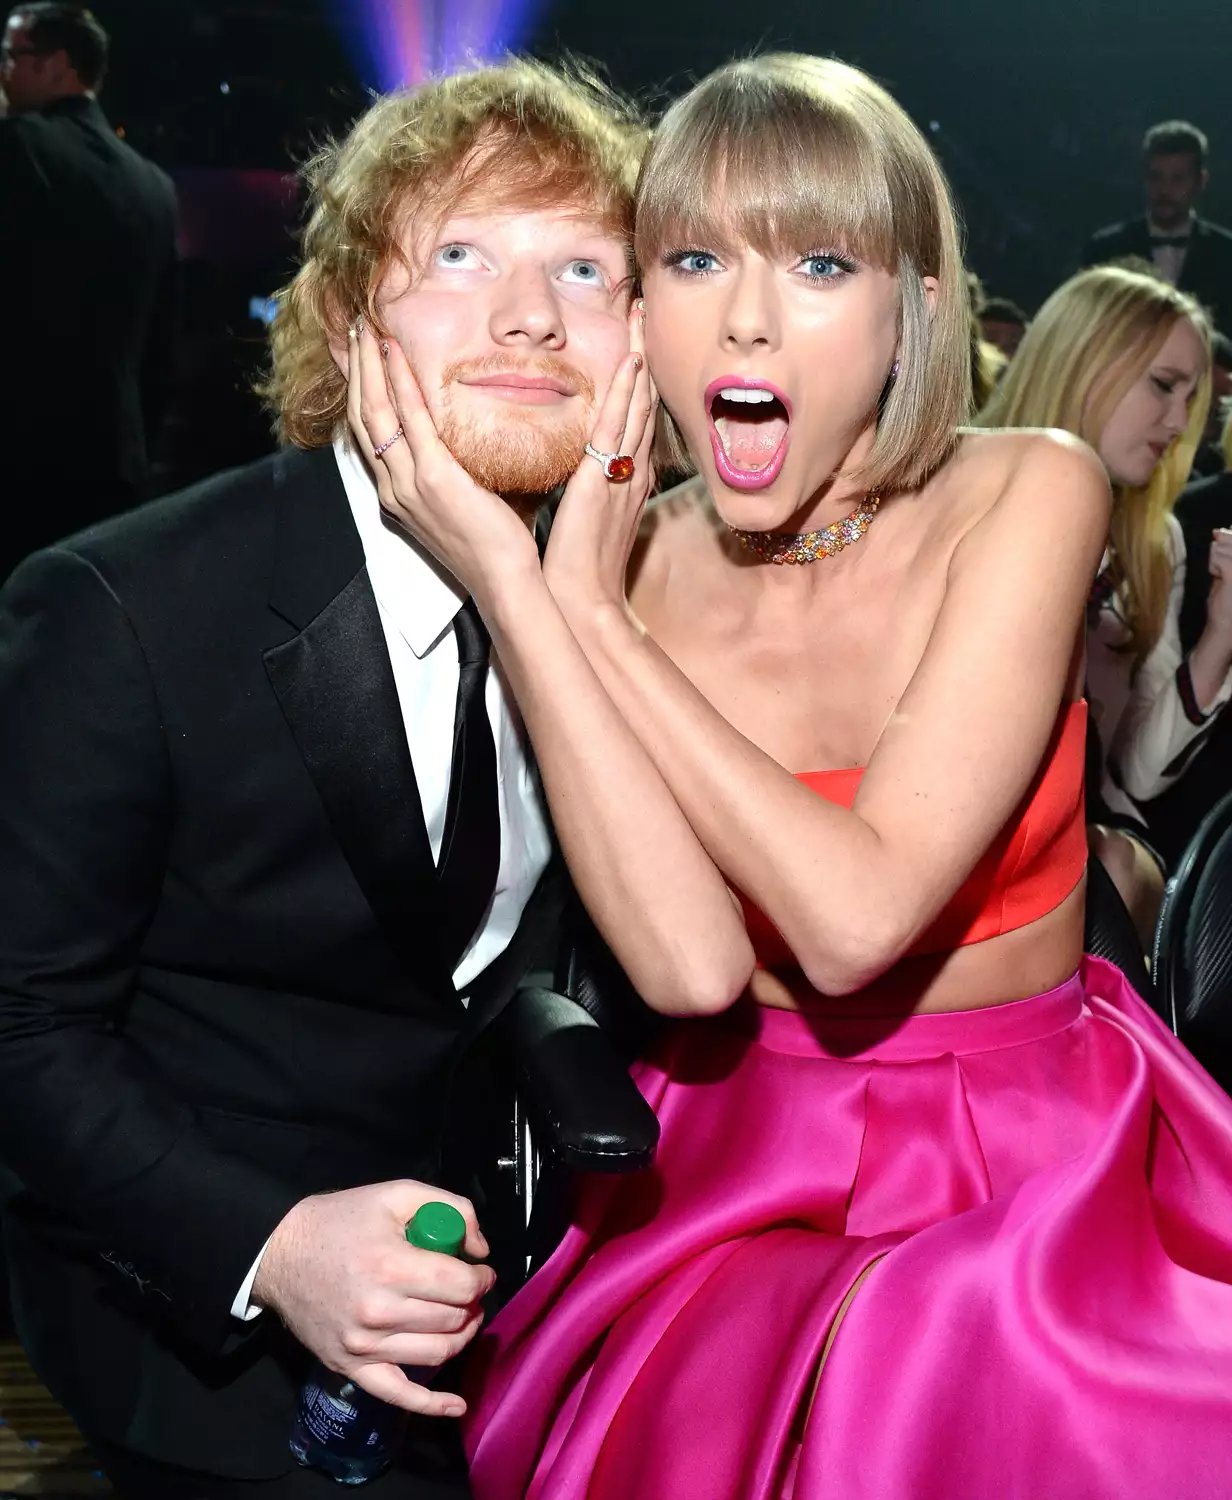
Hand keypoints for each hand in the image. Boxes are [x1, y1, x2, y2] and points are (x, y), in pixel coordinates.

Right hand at [252, 1180, 493, 1417]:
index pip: (461, 1286)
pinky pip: (397, 1395)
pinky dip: (432, 1404)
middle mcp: (379, 1312)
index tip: (480, 1271)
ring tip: (460, 1318)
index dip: (481, 1278)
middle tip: (468, 1291)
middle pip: (453, 1319)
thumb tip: (480, 1250)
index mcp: (392, 1266)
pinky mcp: (351, 1368)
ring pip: (436, 1353)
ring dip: (460, 1336)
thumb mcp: (396, 1193)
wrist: (280, 1253)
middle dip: (471, 1304)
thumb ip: (450, 1208)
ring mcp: (363, 1346)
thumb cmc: (341, 1220)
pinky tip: (457, 1405)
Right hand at [347, 322, 539, 600]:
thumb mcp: (470, 501)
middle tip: (355, 328)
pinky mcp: (434, 479)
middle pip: (362, 417)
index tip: (358, 355)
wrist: (505, 582)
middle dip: (356, 369)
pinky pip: (411, 420)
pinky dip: (400, 383)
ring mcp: (410, 484)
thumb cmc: (498, 546)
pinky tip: (395, 353)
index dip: (359, 391)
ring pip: (376, 413)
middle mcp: (395, 488)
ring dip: (369, 365)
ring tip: (366, 327)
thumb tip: (480, 433)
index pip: (368, 434)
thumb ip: (463, 468)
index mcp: (399, 495)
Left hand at [542, 301, 656, 614]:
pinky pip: (619, 428)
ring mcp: (622, 473)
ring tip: (641, 319)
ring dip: (639, 360)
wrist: (580, 599)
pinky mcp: (604, 480)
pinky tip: (631, 362)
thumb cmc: (576, 567)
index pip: (634, 419)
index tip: (634, 342)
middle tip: (644, 312)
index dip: (637, 380)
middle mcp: (630, 471)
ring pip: (636, 406)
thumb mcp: (584, 517)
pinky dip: (627, 393)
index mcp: (624, 479)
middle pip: (643, 403)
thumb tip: (575, 469)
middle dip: (645, 357)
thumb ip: (585, 488)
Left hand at [1205, 528, 1231, 640]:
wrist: (1227, 624)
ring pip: (1222, 546)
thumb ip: (1226, 550)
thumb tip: (1219, 531)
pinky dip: (1214, 566)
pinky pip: (1218, 557)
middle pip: (1231, 539)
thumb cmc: (1228, 599)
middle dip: (1221, 554)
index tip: (1225, 563)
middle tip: (1223, 573)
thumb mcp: (1227, 570)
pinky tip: (1219, 577)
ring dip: (1216, 561)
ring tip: (1223, 577)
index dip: (1229, 539)